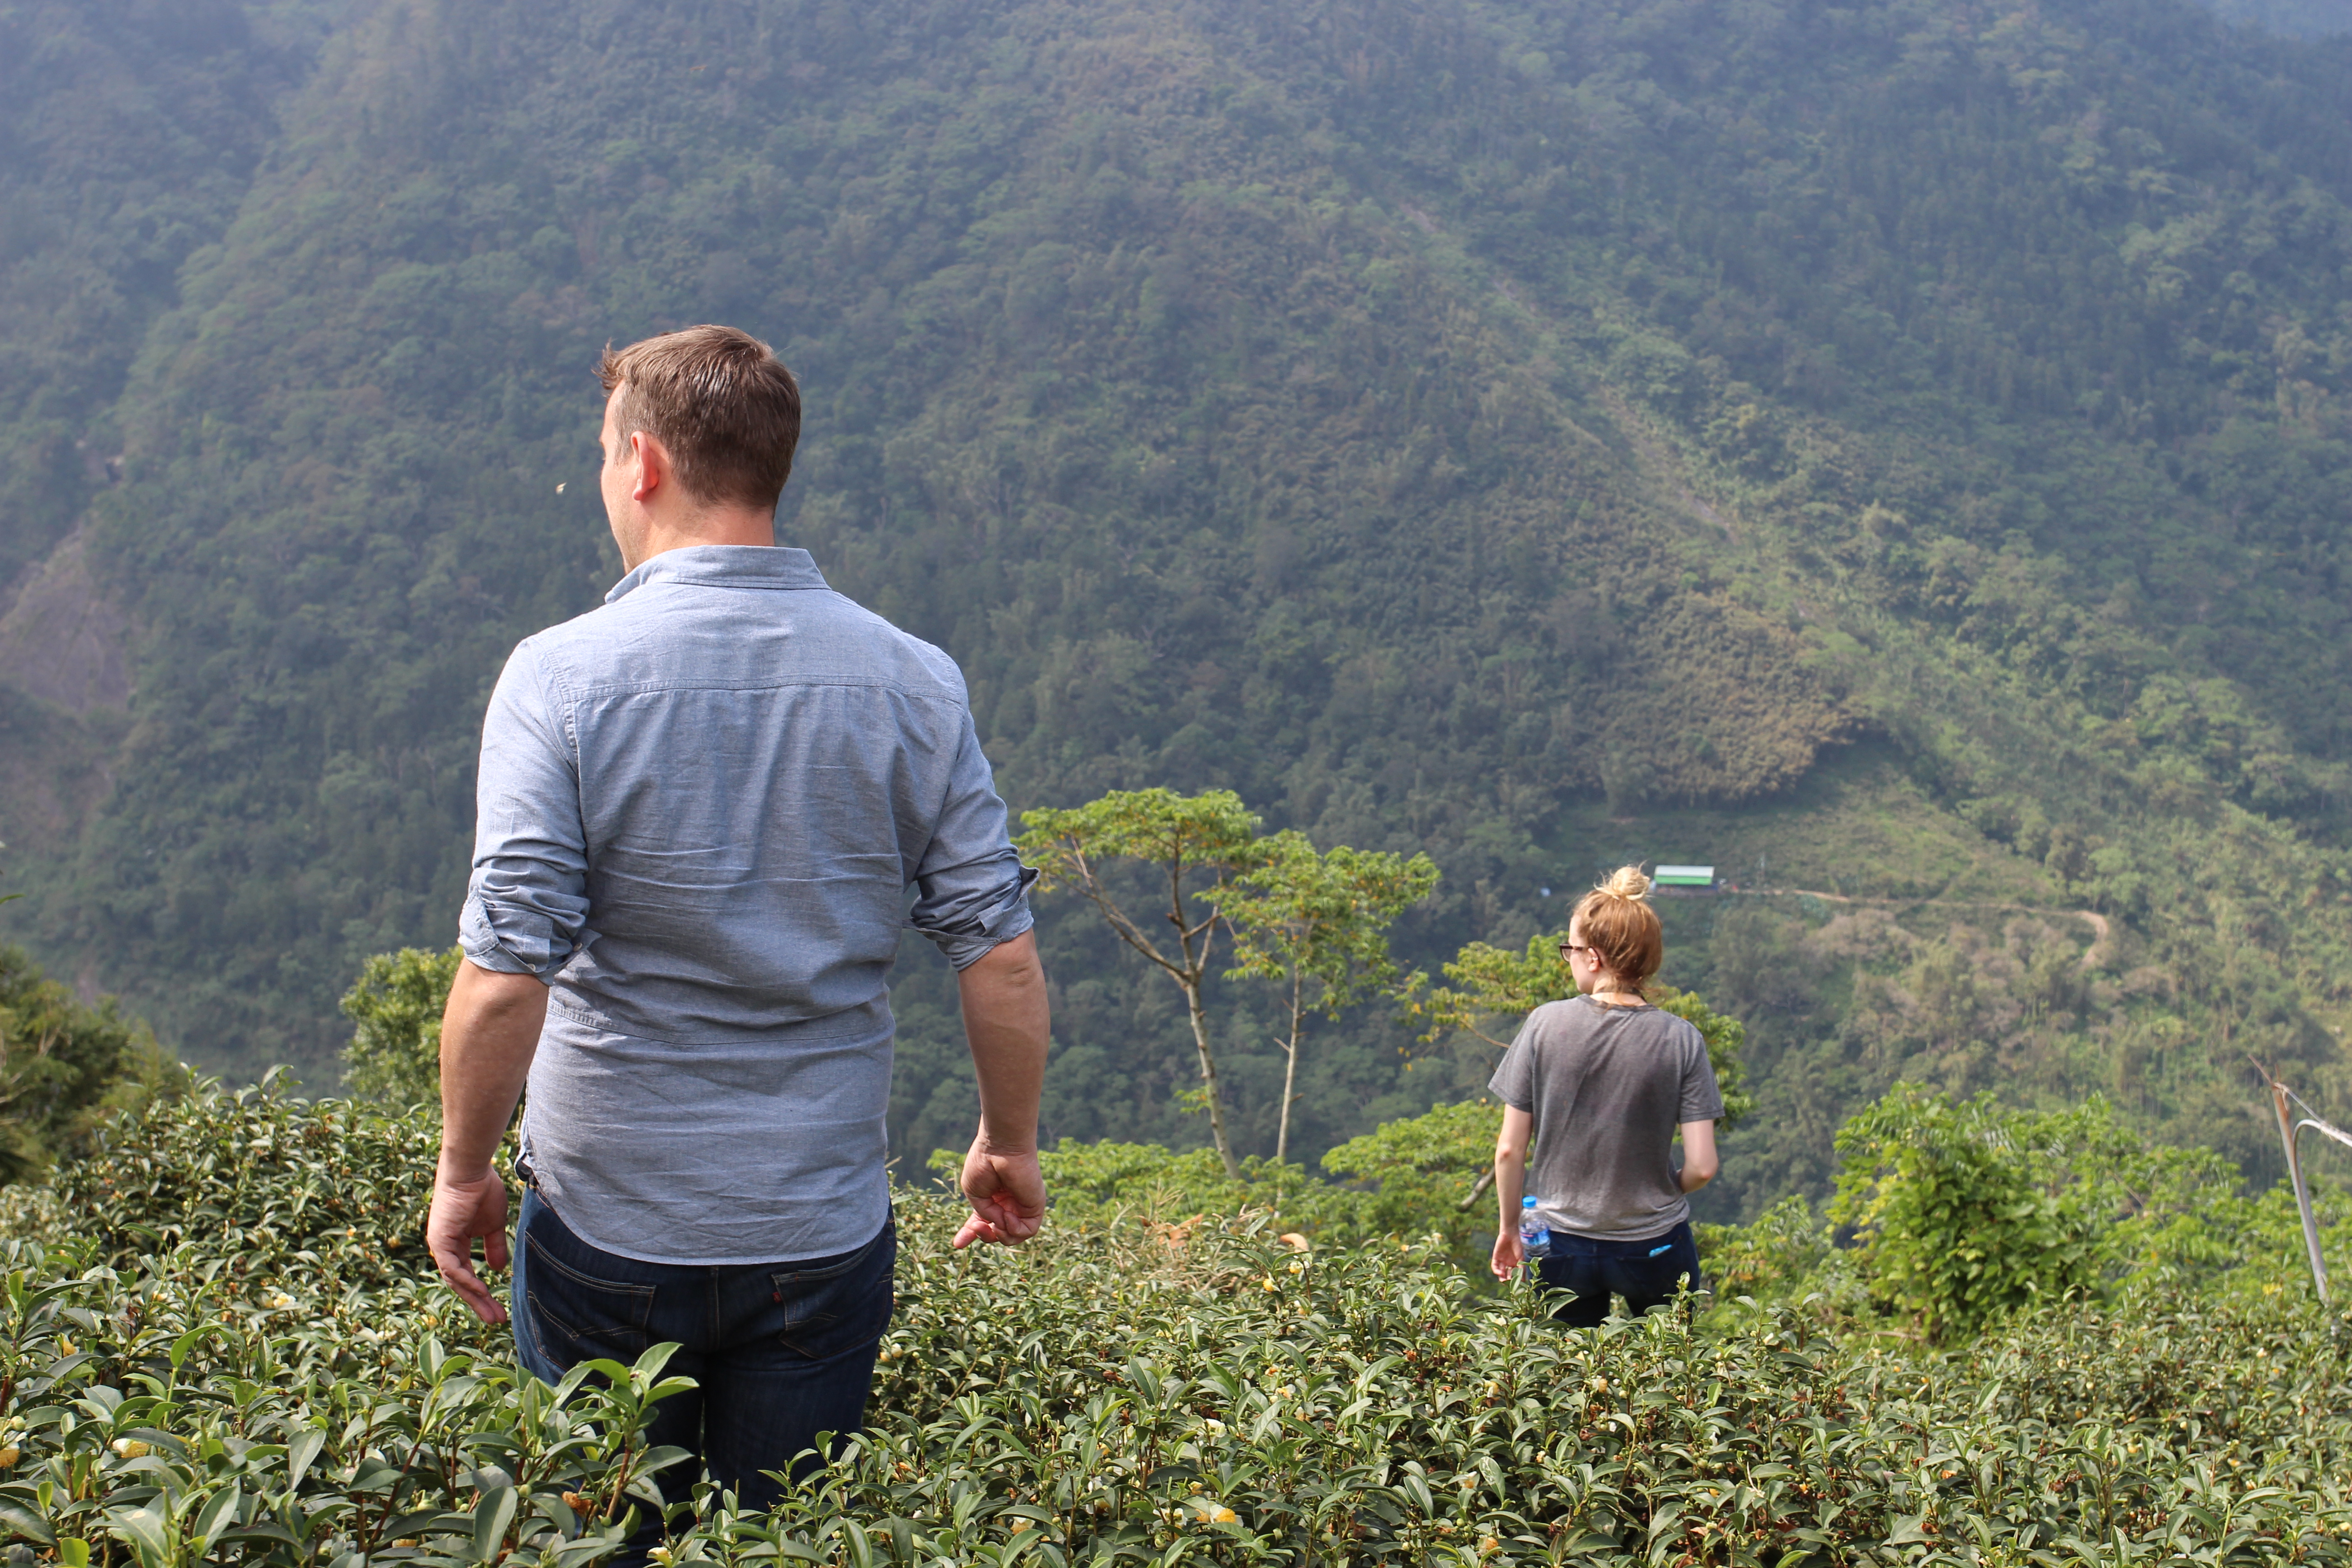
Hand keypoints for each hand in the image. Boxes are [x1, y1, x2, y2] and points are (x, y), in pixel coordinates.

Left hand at [427, 1165, 512, 1323]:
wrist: (471, 1171)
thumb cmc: (482, 1191)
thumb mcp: (493, 1225)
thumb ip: (493, 1248)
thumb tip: (498, 1269)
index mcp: (454, 1244)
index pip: (466, 1275)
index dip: (481, 1293)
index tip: (498, 1307)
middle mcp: (444, 1248)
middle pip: (460, 1283)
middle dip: (479, 1303)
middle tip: (496, 1320)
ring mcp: (439, 1245)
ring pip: (456, 1280)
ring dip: (475, 1298)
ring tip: (493, 1314)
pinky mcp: (439, 1240)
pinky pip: (452, 1268)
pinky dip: (466, 1281)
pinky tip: (481, 1291)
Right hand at [954, 1136, 1045, 1248]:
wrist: (1000, 1147)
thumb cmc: (984, 1164)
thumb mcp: (975, 1194)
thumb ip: (983, 1214)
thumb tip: (996, 1226)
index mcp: (992, 1200)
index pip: (984, 1222)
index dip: (971, 1234)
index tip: (958, 1244)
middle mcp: (1008, 1204)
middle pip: (999, 1233)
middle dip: (986, 1236)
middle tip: (977, 1227)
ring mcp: (1021, 1206)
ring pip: (1014, 1237)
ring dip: (1001, 1236)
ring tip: (995, 1222)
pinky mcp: (1035, 1206)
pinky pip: (1028, 1230)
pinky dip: (1014, 1230)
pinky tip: (1007, 1216)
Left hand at [1490, 1229, 1524, 1281]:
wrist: (1510, 1234)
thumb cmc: (1518, 1245)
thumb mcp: (1521, 1258)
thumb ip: (1521, 1269)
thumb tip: (1523, 1281)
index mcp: (1515, 1264)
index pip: (1514, 1275)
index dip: (1515, 1281)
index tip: (1516, 1286)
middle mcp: (1508, 1264)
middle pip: (1507, 1275)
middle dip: (1508, 1281)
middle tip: (1509, 1285)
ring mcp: (1502, 1261)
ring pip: (1500, 1272)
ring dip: (1501, 1277)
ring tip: (1504, 1281)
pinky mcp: (1496, 1257)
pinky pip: (1495, 1266)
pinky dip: (1496, 1270)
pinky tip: (1499, 1273)